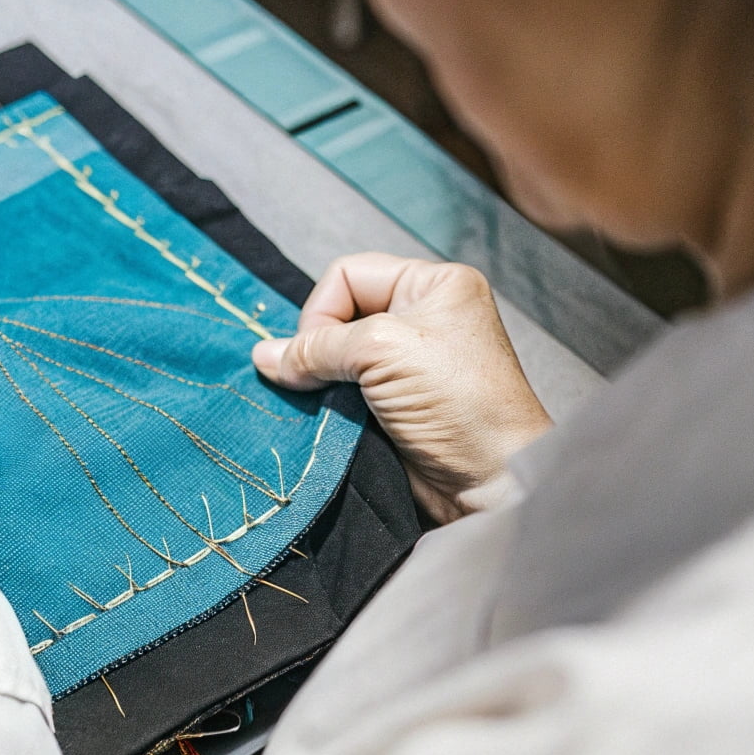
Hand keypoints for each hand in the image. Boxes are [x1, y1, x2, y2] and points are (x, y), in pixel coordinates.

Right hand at [252, 254, 550, 523]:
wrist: (491, 480)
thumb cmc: (455, 401)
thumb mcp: (382, 351)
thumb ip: (317, 347)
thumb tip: (262, 357)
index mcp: (433, 285)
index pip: (348, 274)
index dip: (323, 311)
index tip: (321, 353)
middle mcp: (422, 318)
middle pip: (339, 317)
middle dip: (318, 349)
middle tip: (320, 383)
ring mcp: (409, 365)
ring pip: (337, 360)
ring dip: (320, 383)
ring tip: (321, 406)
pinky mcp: (396, 406)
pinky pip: (345, 393)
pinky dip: (329, 406)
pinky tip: (326, 422)